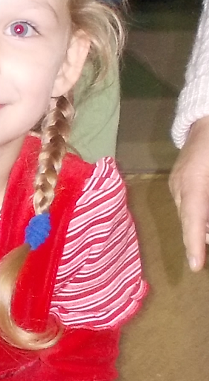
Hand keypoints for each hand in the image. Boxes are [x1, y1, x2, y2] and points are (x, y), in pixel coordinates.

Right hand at [169, 114, 208, 269]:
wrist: (208, 114)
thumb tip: (207, 226)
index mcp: (194, 182)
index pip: (194, 219)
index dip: (194, 244)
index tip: (196, 266)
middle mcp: (179, 184)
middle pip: (190, 220)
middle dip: (199, 239)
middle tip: (203, 258)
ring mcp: (176, 181)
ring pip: (188, 213)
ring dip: (199, 227)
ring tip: (203, 242)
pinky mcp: (177, 179)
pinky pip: (187, 203)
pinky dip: (197, 214)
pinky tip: (204, 221)